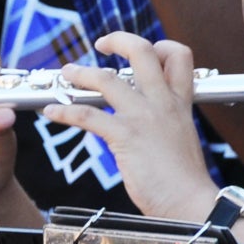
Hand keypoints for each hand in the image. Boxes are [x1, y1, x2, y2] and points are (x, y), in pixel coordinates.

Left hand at [44, 32, 215, 220]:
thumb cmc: (185, 179)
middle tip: (101, 44)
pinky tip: (52, 112)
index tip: (143, 50)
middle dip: (118, 40)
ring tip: (67, 73)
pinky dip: (65, 111)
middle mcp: (163, 103)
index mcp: (179, 102)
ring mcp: (144, 117)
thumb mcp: (181, 137)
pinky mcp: (126, 136)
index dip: (160, 46)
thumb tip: (147, 119)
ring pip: (107, 79)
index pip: (178, 56)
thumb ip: (166, 121)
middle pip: (142, 52)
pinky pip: (88, 115)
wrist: (191, 202)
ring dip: (81, 73)